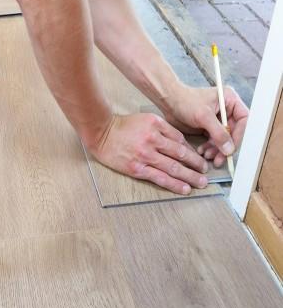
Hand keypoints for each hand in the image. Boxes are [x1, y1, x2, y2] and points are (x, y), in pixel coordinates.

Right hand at [88, 113, 208, 194]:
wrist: (101, 133)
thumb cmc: (123, 126)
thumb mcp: (145, 119)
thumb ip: (163, 129)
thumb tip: (181, 144)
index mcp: (156, 126)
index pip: (180, 140)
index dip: (192, 151)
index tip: (199, 158)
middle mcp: (152, 140)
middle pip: (180, 154)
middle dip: (196, 164)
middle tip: (206, 172)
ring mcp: (144, 156)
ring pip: (173, 168)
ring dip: (190, 176)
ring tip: (201, 183)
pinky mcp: (137, 168)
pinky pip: (159, 178)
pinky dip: (174, 184)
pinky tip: (184, 188)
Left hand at [165, 85, 248, 166]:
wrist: (168, 102)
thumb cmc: (185, 101)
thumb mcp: (204, 116)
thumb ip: (218, 133)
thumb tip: (229, 149)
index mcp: (230, 100)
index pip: (244, 120)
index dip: (239, 135)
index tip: (232, 148)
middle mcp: (226, 110)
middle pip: (234, 132)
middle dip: (226, 146)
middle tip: (219, 159)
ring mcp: (217, 120)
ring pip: (223, 139)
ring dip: (217, 149)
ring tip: (207, 156)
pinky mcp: (208, 127)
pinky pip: (213, 141)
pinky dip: (209, 148)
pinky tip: (202, 152)